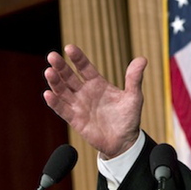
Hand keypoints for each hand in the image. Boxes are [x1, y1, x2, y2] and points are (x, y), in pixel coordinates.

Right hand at [43, 44, 145, 158]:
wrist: (124, 141)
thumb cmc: (129, 117)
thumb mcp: (134, 96)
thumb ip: (134, 78)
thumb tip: (142, 59)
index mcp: (98, 84)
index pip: (85, 67)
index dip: (77, 58)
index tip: (69, 48)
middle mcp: (85, 92)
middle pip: (69, 77)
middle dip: (60, 67)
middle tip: (52, 56)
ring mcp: (79, 105)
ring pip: (62, 91)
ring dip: (55, 82)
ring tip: (49, 72)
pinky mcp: (75, 119)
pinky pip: (62, 109)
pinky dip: (54, 102)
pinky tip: (48, 94)